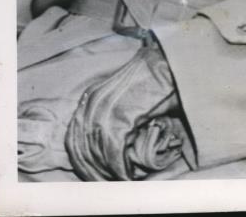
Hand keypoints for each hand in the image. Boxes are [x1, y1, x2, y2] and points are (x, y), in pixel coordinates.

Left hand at [65, 41, 190, 179]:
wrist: (171, 63)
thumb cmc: (154, 78)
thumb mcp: (124, 93)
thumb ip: (110, 113)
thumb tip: (107, 143)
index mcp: (91, 98)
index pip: (74, 138)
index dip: (83, 160)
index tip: (94, 174)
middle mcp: (93, 104)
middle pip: (81, 148)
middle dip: (92, 169)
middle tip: (105, 182)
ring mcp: (105, 111)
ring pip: (96, 153)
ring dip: (106, 171)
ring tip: (118, 180)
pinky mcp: (122, 118)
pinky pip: (113, 152)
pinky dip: (119, 167)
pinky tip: (127, 175)